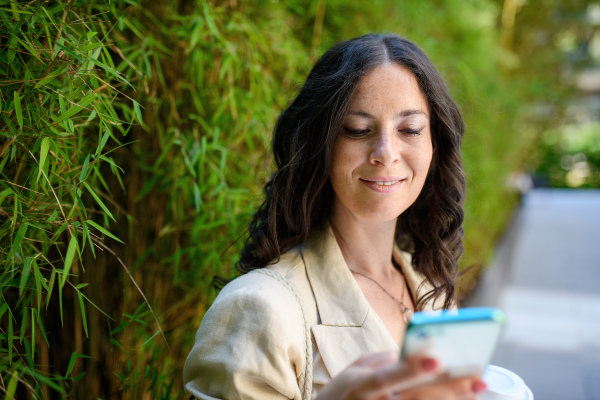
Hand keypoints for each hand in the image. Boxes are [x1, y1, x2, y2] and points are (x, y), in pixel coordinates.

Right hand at [315, 351, 486, 399]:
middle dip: (449, 387)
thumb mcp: (355, 370)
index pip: (388, 376)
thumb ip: (384, 359)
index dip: (411, 369)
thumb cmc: (345, 392)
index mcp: (362, 385)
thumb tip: (416, 350)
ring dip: (455, 399)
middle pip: (417, 397)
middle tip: (477, 377)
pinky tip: (464, 399)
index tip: (436, 360)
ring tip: (478, 387)